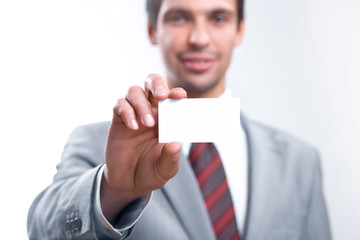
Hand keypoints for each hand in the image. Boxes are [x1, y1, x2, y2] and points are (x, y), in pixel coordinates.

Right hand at [101, 74, 186, 222]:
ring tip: (147, 124)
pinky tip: (133, 127)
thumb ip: (171, 157)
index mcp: (168, 119)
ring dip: (141, 103)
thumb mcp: (165, 169)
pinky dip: (126, 112)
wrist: (128, 183)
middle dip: (157, 84)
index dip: (176, 93)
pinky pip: (119, 104)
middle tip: (161, 96)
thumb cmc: (151, 172)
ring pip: (134, 91)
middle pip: (152, 83)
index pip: (173, 97)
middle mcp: (151, 112)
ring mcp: (134, 114)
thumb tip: (176, 143)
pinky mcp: (118, 120)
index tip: (179, 96)